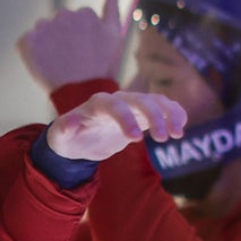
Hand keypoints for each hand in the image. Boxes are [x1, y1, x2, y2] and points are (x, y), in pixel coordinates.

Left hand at [16, 0, 127, 92]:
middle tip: (69, 59)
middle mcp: (63, 15)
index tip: (82, 53)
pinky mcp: (27, 41)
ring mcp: (44, 27)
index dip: (78, 38)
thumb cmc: (101, 66)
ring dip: (45, 43)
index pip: (76, 21)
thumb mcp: (114, 36)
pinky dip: (30, 52)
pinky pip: (25, 42)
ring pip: (41, 30)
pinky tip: (43, 65)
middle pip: (57, 23)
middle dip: (61, 37)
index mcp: (83, 12)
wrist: (81, 91)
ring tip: (56, 63)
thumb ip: (112, 11)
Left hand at [47, 91, 186, 160]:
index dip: (126, 118)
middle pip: (140, 100)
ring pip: (155, 101)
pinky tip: (180, 128)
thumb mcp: (59, 137)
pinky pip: (162, 108)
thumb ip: (63, 129)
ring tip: (177, 134)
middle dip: (154, 116)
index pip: (113, 105)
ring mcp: (131, 106)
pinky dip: (174, 114)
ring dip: (169, 114)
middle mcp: (116, 101)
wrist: (79, 140)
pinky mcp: (141, 115)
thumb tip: (69, 124)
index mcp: (96, 105)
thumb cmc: (67, 138)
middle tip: (163, 139)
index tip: (136, 139)